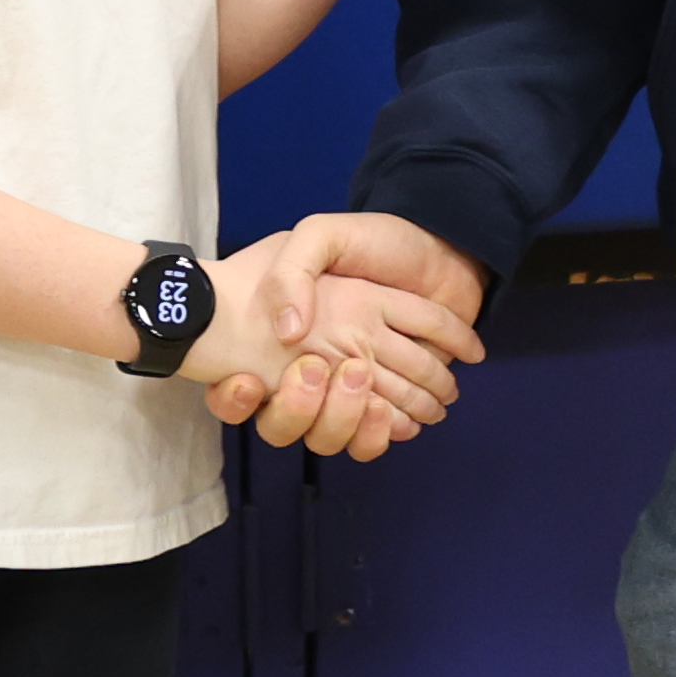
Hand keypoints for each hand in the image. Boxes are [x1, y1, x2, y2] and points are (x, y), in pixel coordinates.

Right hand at [192, 239, 478, 410]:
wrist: (441, 250)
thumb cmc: (379, 242)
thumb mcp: (321, 236)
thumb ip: (293, 272)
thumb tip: (289, 333)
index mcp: (290, 336)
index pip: (239, 386)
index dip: (234, 395)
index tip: (246, 381)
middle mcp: (314, 369)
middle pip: (284, 419)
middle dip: (294, 407)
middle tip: (314, 369)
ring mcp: (350, 390)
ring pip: (325, 434)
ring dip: (339, 419)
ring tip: (359, 381)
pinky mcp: (387, 403)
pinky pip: (368, 439)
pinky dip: (376, 433)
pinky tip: (385, 410)